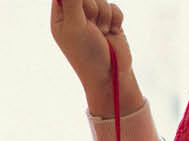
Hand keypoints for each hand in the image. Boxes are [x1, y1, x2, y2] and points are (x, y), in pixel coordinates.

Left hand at [51, 0, 141, 116]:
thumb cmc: (88, 54)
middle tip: (91, 25)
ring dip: (104, 16)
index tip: (82, 11)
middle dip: (92, 8)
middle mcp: (77, 15)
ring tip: (102, 32)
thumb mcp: (75, 26)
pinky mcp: (112, 23)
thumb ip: (72, 2)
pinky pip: (115, 8)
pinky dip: (115, 19)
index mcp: (62, 16)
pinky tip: (112, 32)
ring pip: (102, 1)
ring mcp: (96, 19)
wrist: (112, 75)